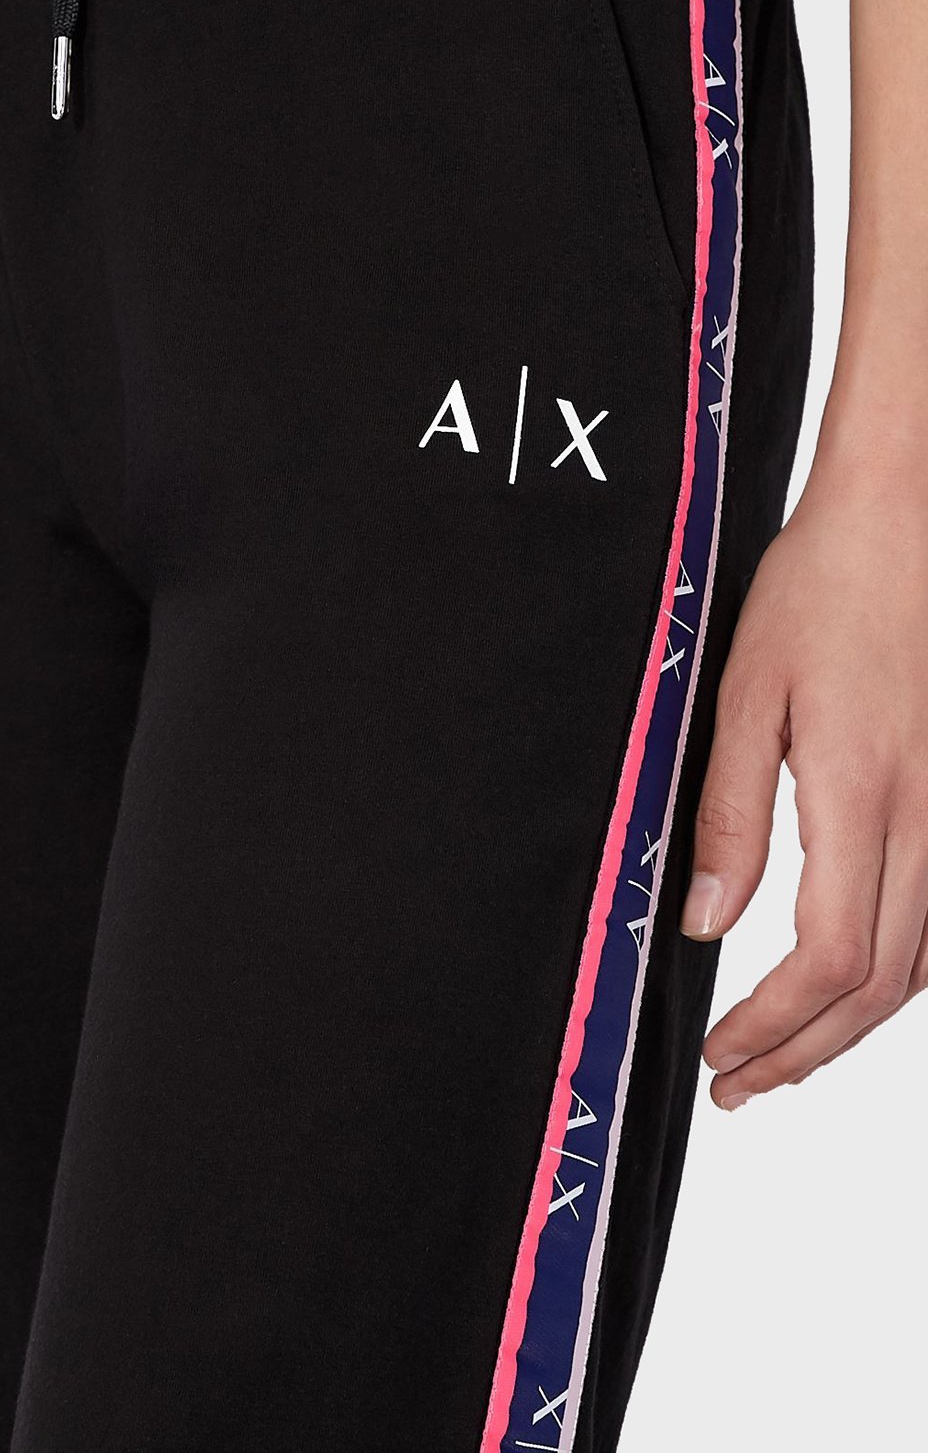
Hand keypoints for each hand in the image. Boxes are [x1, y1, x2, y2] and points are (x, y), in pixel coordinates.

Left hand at [681, 466, 927, 1107]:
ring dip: (849, 1027)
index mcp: (862, 793)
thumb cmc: (821, 590)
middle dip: (804, 1052)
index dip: (773, 1026)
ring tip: (783, 1056)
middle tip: (737, 1085)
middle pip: (878, 985)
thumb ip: (728, 815)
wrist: (903, 523)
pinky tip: (854, 989)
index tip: (718, 1053)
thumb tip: (702, 920)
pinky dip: (897, 977)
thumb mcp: (746, 693)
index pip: (829, 957)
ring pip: (922, 964)